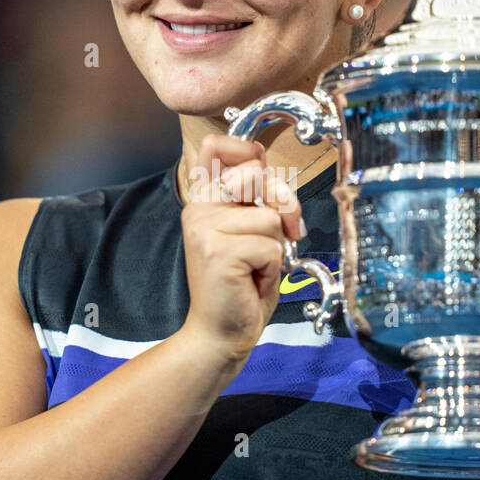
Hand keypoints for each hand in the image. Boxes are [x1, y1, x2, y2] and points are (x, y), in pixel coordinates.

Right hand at [179, 133, 305, 367]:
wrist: (220, 333)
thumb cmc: (240, 286)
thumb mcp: (251, 233)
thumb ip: (258, 200)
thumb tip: (276, 178)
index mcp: (203, 200)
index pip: (216, 147)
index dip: (247, 151)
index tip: (260, 168)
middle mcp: (198, 209)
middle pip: (256, 175)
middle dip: (281, 205)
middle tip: (278, 235)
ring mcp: (205, 229)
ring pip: (270, 216)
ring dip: (275, 248)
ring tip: (255, 267)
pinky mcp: (218, 251)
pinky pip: (270, 246)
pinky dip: (272, 268)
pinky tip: (252, 280)